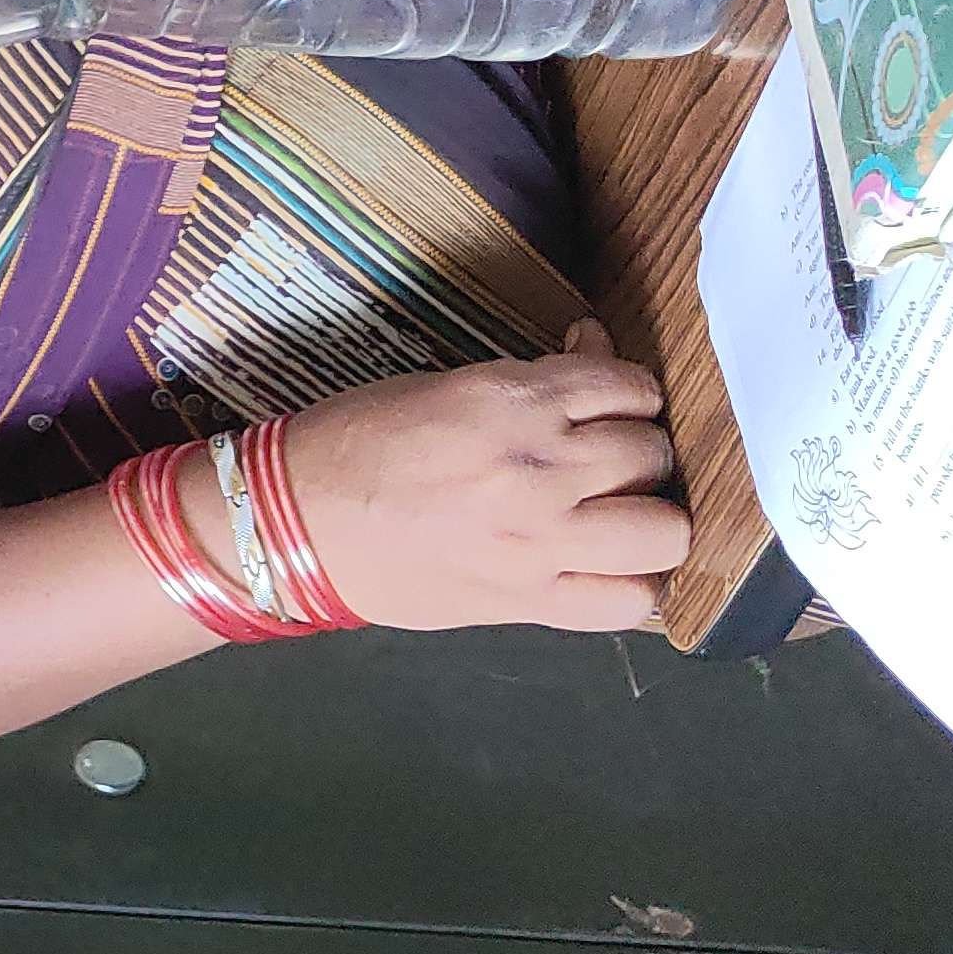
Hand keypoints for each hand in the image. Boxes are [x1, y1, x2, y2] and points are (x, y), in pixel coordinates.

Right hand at [275, 324, 689, 632]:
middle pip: (652, 454)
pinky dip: (633, 587)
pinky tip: (610, 571)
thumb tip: (594, 351)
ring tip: (618, 517)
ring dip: (649, 518)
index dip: (626, 396)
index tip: (606, 409)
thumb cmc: (357, 444)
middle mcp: (537, 468)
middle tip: (603, 464)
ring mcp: (537, 541)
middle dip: (635, 454)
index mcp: (511, 401)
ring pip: (663, 531)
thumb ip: (532, 381)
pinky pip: (627, 602)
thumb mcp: (445, 387)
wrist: (290, 524)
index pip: (629, 387)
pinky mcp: (526, 600)